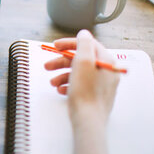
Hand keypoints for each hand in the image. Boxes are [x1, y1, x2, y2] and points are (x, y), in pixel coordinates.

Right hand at [44, 30, 119, 153]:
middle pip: (81, 59)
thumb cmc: (86, 91)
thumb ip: (83, 44)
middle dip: (62, 62)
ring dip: (62, 75)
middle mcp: (106, 72)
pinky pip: (80, 85)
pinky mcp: (96, 96)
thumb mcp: (83, 61)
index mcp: (106, 61)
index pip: (87, 44)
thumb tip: (84, 33)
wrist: (89, 121)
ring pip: (79, 73)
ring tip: (52, 83)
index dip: (69, 43)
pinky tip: (61, 90)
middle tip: (47, 66)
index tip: (55, 46)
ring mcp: (102, 85)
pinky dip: (69, 85)